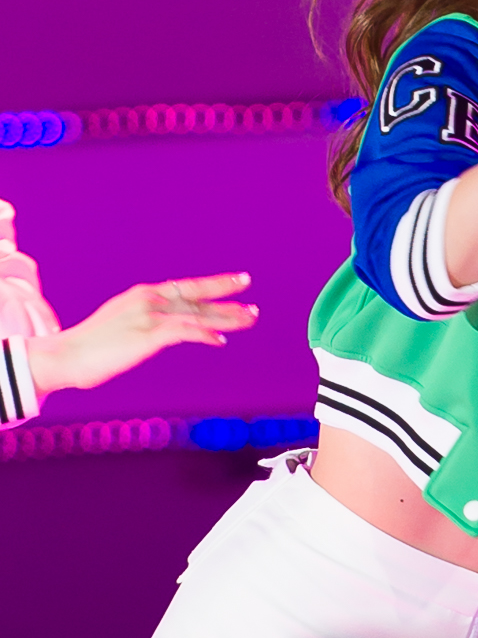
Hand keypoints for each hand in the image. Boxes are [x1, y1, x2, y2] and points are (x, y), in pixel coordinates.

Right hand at [25, 272, 257, 397]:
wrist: (64, 356)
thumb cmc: (89, 347)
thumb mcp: (121, 326)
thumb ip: (144, 324)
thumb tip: (162, 332)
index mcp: (143, 295)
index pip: (186, 288)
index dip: (213, 286)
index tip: (236, 281)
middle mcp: (149, 300)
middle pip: (197, 297)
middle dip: (227, 297)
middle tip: (253, 299)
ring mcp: (149, 316)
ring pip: (196, 313)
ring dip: (225, 317)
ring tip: (250, 318)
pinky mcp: (148, 335)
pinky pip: (185, 331)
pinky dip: (205, 334)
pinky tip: (221, 340)